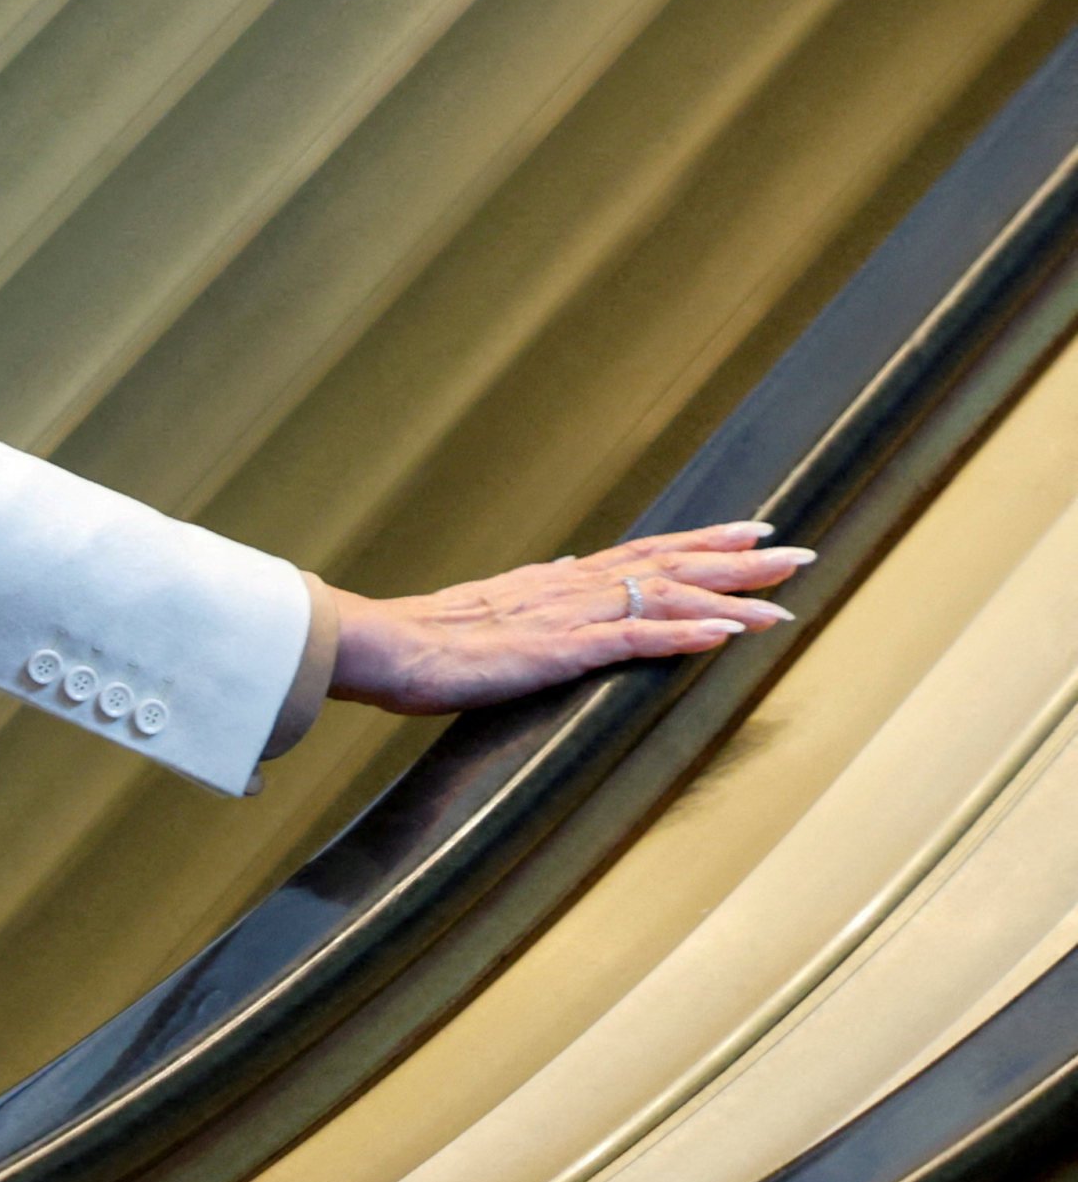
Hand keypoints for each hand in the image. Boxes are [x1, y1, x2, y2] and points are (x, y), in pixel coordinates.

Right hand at [327, 521, 810, 715]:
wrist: (384, 647)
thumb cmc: (423, 639)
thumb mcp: (487, 608)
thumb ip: (533, 591)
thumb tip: (565, 567)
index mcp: (555, 582)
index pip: (643, 554)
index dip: (699, 543)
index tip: (748, 532)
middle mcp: (571, 588)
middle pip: (669, 567)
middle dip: (736, 561)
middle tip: (797, 553)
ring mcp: (568, 617)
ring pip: (665, 598)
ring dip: (729, 597)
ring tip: (783, 598)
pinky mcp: (560, 650)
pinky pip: (637, 639)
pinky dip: (688, 634)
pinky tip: (729, 633)